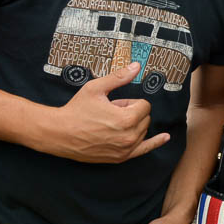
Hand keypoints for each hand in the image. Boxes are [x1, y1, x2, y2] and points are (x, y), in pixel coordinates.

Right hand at [47, 62, 169, 162]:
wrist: (58, 134)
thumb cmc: (76, 110)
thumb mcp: (96, 89)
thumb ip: (119, 77)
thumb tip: (137, 66)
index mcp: (126, 119)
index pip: (144, 105)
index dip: (129, 102)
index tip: (114, 104)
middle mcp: (129, 136)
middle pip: (145, 118)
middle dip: (131, 113)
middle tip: (109, 114)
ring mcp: (126, 149)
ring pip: (143, 131)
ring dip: (132, 125)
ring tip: (110, 124)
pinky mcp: (120, 158)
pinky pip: (145, 149)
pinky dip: (155, 143)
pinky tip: (165, 137)